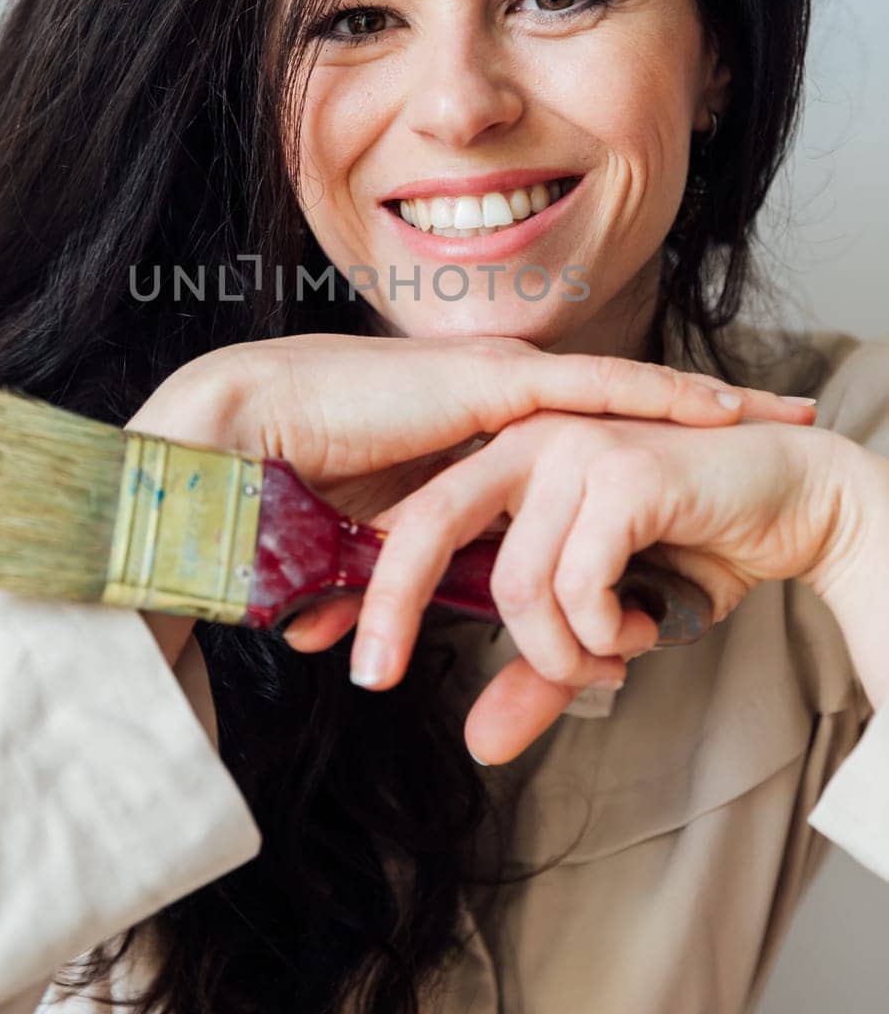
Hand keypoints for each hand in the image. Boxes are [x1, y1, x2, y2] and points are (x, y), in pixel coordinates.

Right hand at [125, 332, 815, 667]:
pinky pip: (595, 391)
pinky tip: (719, 411)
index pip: (575, 433)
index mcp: (470, 429)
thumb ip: (393, 574)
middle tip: (779, 419)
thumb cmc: (285, 488)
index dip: (639, 439)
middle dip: (699, 411)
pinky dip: (658, 400)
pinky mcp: (487, 383)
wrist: (233, 437)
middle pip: (620, 402)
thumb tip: (367, 631)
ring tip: (779, 414)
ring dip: (702, 403)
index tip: (704, 458)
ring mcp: (494, 381)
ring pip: (626, 389)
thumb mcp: (368, 543)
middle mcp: (493, 397)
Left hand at [333, 410, 850, 764]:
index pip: (415, 524)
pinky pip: (577, 581)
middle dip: (389, 605)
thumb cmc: (692, 548)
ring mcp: (574, 447)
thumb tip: (481, 745)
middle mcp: (527, 441)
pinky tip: (637, 625)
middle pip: (425, 528)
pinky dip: (601, 630)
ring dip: (558, 651)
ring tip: (606, 655)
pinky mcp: (623, 469)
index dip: (375, 592)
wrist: (792, 497)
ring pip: (516, 581)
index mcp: (507, 461)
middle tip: (371, 680)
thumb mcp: (601, 621)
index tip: (355, 665)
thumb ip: (541, 669)